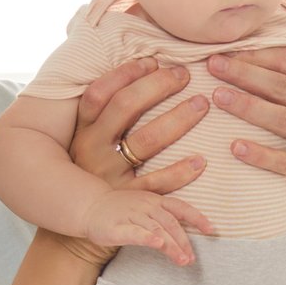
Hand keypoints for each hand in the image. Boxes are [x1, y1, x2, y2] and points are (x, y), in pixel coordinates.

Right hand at [55, 57, 212, 267]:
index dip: (126, 74)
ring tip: (201, 105)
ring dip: (176, 120)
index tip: (154, 61)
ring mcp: (111, 175)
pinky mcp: (128, 201)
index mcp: (84, 130)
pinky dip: (180, 173)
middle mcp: (94, 149)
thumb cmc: (92, 170)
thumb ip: (105, 112)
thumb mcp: (89, 138)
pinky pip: (157, 184)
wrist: (83, 223)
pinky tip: (201, 161)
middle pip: (124, 108)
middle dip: (157, 87)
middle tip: (185, 76)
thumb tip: (140, 70)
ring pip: (145, 142)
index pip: (101, 93)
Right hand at [82, 189, 207, 265]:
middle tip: (192, 259)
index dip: (197, 218)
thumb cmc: (119, 210)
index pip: (180, 207)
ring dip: (172, 245)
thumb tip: (184, 236)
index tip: (211, 230)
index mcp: (154, 200)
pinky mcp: (117, 227)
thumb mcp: (144, 207)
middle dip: (184, 241)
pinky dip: (148, 238)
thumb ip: (162, 218)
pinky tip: (158, 245)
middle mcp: (145, 205)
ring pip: (156, 229)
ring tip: (182, 260)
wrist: (89, 207)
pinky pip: (135, 232)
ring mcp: (131, 214)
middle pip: (171, 223)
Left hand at [207, 46, 285, 224]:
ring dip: (247, 106)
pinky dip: (258, 153)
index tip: (221, 54)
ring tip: (217, 97)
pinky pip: (283, 160)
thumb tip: (234, 56)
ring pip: (282, 119)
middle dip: (244, 74)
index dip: (254, 56)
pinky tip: (234, 147)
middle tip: (212, 67)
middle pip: (282, 86)